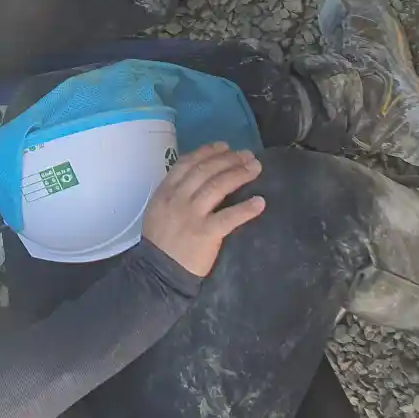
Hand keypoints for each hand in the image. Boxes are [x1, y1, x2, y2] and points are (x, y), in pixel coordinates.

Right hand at [140, 143, 266, 277]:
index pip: (188, 163)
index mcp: (165, 191)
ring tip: (255, 168)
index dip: (208, 152)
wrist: (158, 271)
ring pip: (218, 187)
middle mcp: (178, 199)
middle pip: (206, 171)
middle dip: (229, 159)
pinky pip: (229, 217)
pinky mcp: (206, 233)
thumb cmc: (161, 240)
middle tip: (248, 155)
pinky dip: (246, 208)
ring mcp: (192, 215)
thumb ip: (175, 192)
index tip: (225, 146)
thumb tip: (201, 176)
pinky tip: (259, 202)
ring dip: (240, 174)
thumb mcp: (159, 209)